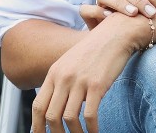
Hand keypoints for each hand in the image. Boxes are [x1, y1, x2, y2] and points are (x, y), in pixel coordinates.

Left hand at [31, 13, 150, 132]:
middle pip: (51, 115)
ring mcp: (79, 81)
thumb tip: (59, 103)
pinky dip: (91, 129)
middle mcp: (63, 77)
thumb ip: (62, 80)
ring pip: (69, 118)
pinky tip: (95, 132)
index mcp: (54, 73)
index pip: (38, 105)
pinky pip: (89, 115)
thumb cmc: (97, 48)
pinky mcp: (97, 85)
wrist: (117, 33)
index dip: (37, 125)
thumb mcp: (72, 61)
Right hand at [91, 0, 155, 21]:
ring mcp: (100, 2)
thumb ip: (154, 3)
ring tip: (133, 14)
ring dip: (120, 3)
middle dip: (140, 0)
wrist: (113, 39)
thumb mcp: (146, 14)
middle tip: (152, 14)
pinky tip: (109, 17)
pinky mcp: (88, 14)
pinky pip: (88, 9)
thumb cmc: (134, 24)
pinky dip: (97, 11)